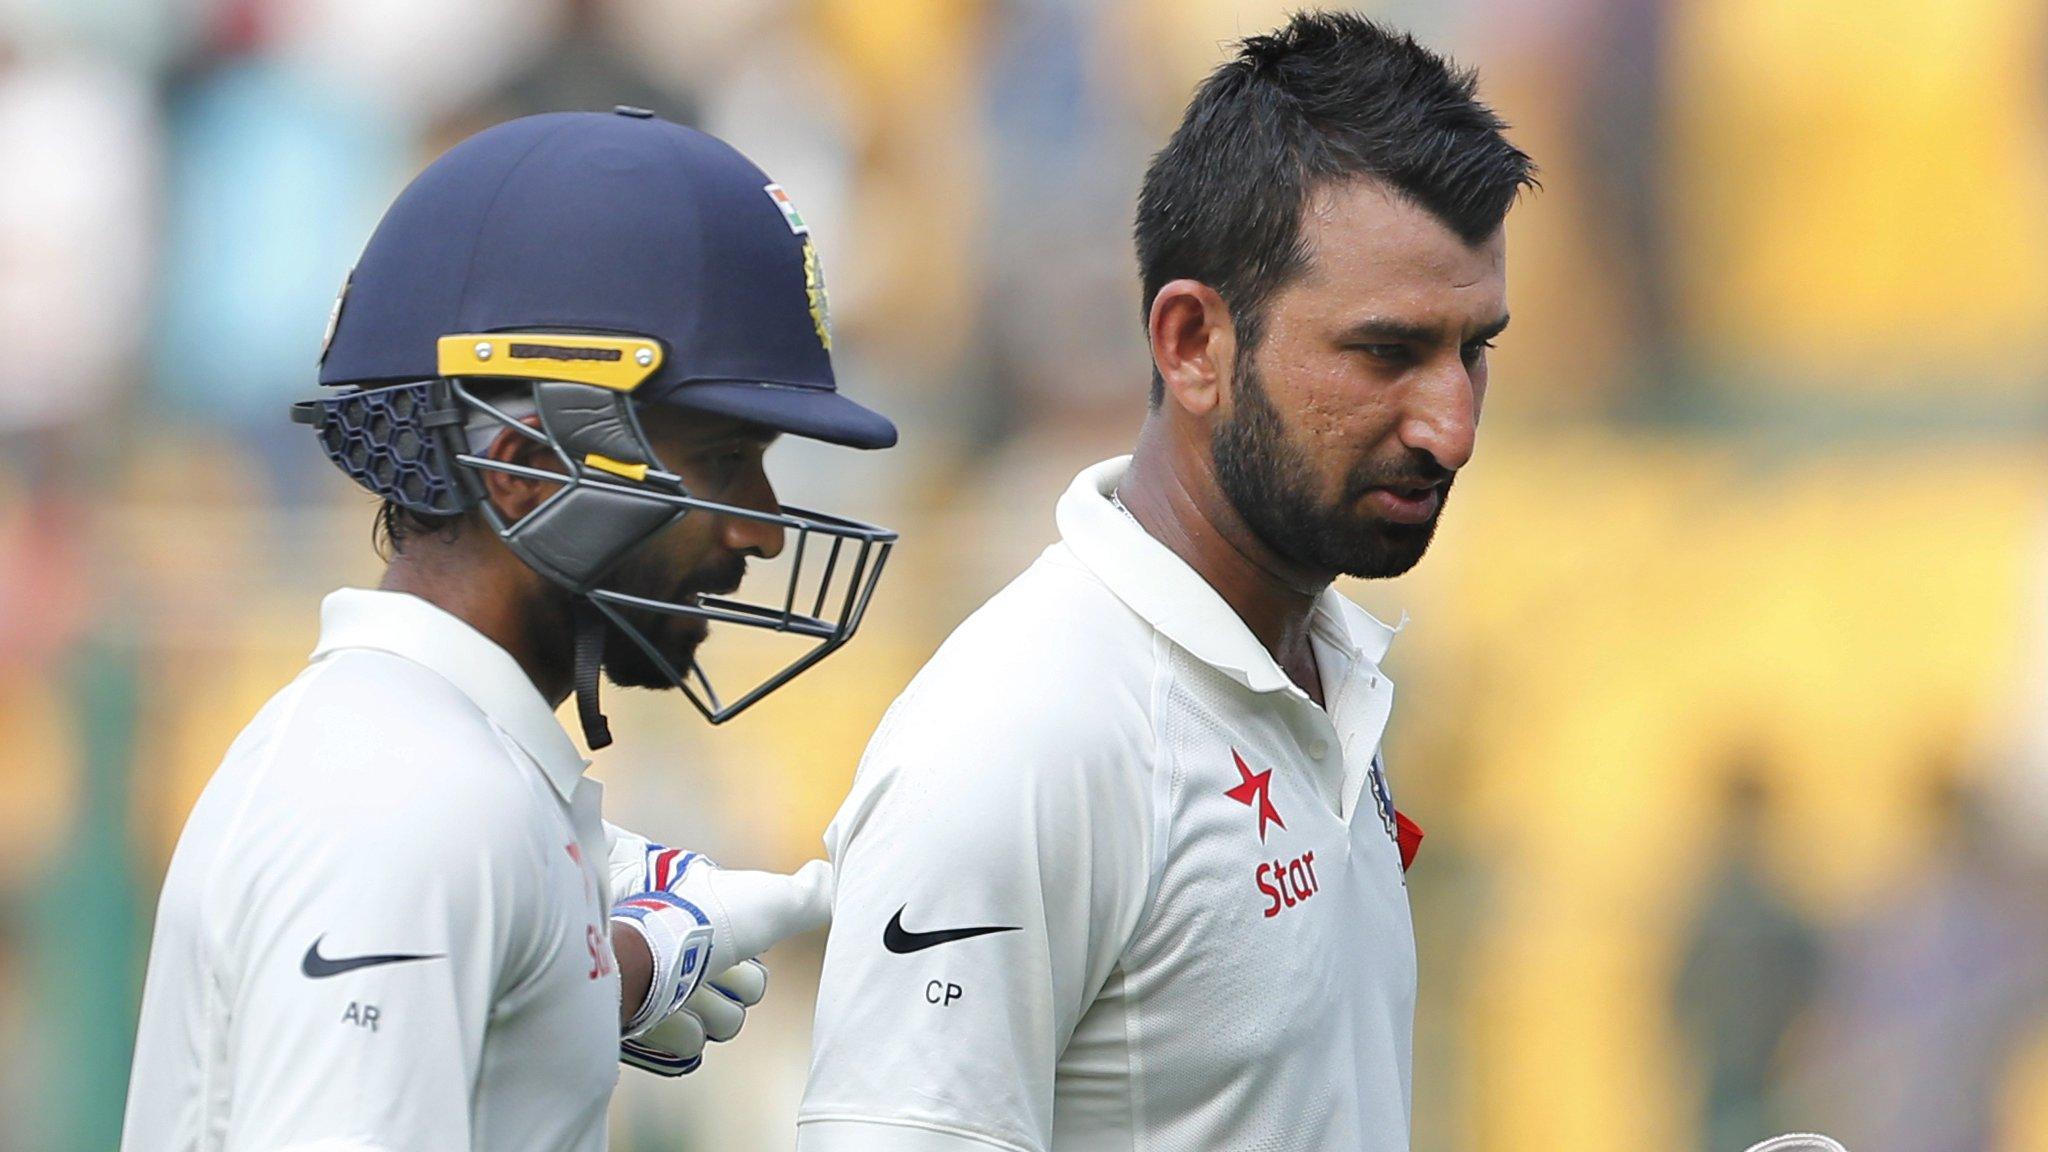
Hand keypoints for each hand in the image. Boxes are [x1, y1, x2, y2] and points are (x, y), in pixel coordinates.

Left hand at [607, 834, 831, 1073]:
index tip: (737, 955)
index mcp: (717, 940)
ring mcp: (667, 998)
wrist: (646, 948)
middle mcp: (692, 967)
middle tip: (710, 973)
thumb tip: (828, 877)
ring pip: (716, 1027)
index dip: (749, 974)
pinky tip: (666, 1012)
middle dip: (728, 994)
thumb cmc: (708, 921)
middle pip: (738, 1007)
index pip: (755, 979)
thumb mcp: (769, 900)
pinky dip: (678, 1032)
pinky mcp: (646, 1026)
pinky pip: (686, 1047)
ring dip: (704, 1012)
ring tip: (684, 992)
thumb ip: (808, 897)